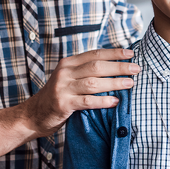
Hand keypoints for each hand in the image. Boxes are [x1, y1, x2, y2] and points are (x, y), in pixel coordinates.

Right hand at [21, 48, 140, 136]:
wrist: (33, 115)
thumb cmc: (57, 97)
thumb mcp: (68, 78)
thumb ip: (85, 72)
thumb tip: (114, 66)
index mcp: (68, 63)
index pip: (95, 54)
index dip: (114, 53)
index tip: (131, 53)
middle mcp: (65, 72)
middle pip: (96, 66)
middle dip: (119, 67)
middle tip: (137, 68)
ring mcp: (63, 88)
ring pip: (93, 83)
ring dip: (114, 83)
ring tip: (130, 83)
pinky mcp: (63, 104)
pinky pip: (87, 101)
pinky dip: (102, 101)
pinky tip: (115, 101)